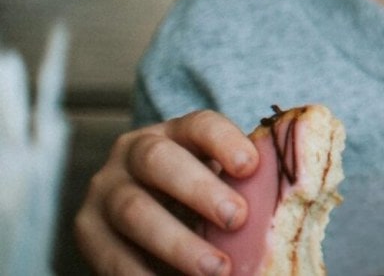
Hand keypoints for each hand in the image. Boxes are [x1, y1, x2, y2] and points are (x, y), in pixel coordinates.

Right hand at [75, 110, 257, 275]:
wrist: (143, 214)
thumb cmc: (198, 195)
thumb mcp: (218, 179)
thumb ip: (245, 183)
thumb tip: (294, 196)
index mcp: (173, 132)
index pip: (199, 125)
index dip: (224, 141)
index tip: (250, 166)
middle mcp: (131, 154)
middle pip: (158, 160)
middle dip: (199, 190)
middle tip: (237, 219)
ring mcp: (104, 191)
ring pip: (134, 211)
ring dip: (177, 244)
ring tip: (216, 270)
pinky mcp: (87, 231)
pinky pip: (112, 256)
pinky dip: (144, 275)